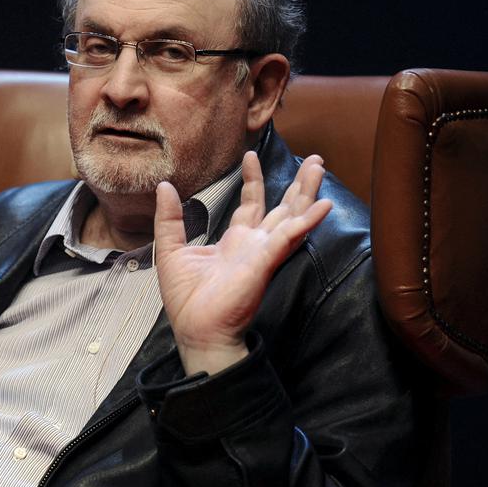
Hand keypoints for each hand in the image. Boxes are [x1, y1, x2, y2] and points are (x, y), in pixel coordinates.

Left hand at [154, 151, 331, 374]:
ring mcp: (263, 253)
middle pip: (283, 207)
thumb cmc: (186, 299)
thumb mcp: (170, 251)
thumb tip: (164, 187)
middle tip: (315, 159)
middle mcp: (254, 245)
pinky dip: (307, 221)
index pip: (250, 204)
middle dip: (299, 184)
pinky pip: (289, 238)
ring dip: (307, 193)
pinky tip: (323, 205)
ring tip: (319, 166)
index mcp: (234, 241)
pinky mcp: (265, 262)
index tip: (251, 155)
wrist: (196, 330)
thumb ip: (169, 219)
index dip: (253, 179)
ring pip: (292, 216)